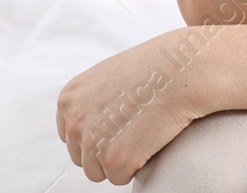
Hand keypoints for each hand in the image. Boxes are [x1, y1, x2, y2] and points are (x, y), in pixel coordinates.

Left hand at [57, 27, 215, 183]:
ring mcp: (91, 142)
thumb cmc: (152, 69)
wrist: (178, 72)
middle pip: (81, 157)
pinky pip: (119, 178)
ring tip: (139, 133)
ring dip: (119, 161)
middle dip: (105, 150)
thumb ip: (90, 102)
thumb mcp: (106, 77)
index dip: (95, 135)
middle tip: (131, 130)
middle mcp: (73, 121)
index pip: (69, 136)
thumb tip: (91, 126)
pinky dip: (135, 167)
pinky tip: (147, 140)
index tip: (114, 127)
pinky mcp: (114, 160)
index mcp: (68, 100)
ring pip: (98, 172)